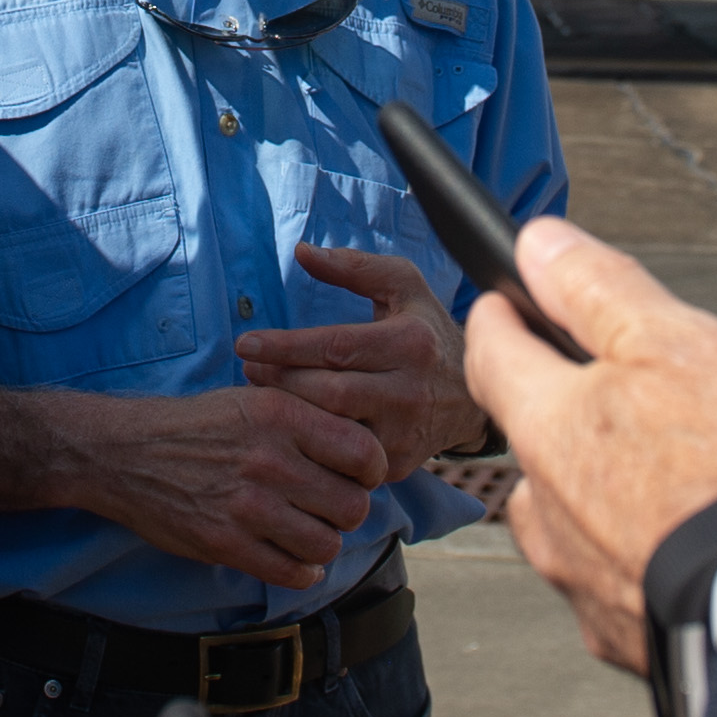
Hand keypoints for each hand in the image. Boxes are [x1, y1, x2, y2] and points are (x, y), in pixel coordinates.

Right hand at [78, 382, 391, 591]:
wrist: (127, 453)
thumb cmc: (197, 425)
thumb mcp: (254, 397)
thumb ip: (307, 415)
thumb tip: (363, 442)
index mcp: (281, 416)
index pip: (364, 453)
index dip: (371, 470)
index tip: (359, 476)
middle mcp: (270, 460)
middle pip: (352, 505)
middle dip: (348, 511)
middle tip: (331, 507)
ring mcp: (248, 506)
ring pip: (326, 544)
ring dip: (324, 543)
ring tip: (310, 532)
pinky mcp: (226, 543)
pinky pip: (291, 572)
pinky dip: (302, 572)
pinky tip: (297, 561)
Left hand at [248, 246, 478, 475]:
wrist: (471, 395)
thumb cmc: (426, 329)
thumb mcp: (403, 286)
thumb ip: (354, 267)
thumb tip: (302, 252)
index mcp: (410, 343)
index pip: (335, 346)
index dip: (285, 346)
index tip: (245, 343)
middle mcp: (410, 391)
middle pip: (329, 392)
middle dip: (281, 381)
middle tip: (248, 371)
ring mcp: (404, 433)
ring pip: (334, 430)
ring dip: (292, 413)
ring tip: (261, 395)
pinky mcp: (396, 464)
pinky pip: (343, 458)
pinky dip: (312, 443)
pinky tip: (290, 425)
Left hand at [464, 222, 716, 672]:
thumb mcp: (667, 341)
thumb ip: (597, 289)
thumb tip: (536, 244)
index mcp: (546, 429)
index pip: (493, 355)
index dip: (504, 315)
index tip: (510, 298)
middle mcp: (550, 513)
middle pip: (553, 444)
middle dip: (603, 414)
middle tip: (667, 390)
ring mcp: (589, 583)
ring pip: (620, 513)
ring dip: (679, 485)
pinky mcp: (640, 639)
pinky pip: (676, 571)